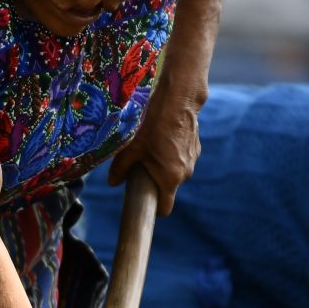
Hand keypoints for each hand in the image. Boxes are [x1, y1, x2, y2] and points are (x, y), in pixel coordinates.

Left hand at [109, 79, 201, 212]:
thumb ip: (121, 168)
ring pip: (175, 171)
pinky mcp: (196, 146)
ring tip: (152, 147)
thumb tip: (112, 182)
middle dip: (155, 181)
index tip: (143, 200)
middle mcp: (185, 173)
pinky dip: (172, 153)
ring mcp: (193, 159)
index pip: (165, 208)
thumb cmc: (153, 124)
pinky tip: (163, 137)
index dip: (153, 208)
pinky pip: (181, 157)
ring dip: (165, 165)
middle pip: (169, 187)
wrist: (178, 99)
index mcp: (170, 179)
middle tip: (141, 166)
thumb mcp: (132, 147)